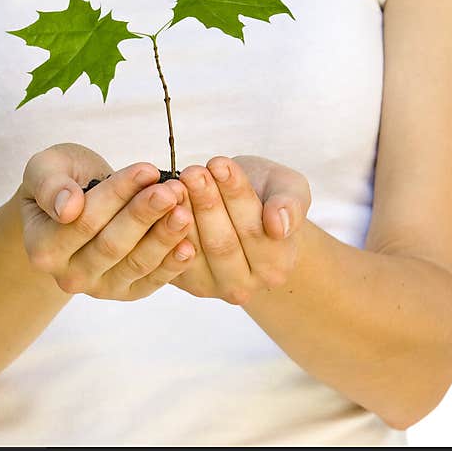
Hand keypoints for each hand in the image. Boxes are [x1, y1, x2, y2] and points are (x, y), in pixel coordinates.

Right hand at [18, 143, 197, 300]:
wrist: (76, 204)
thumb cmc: (63, 180)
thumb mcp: (46, 168)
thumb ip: (50, 185)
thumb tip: (67, 208)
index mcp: (42, 247)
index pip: (85, 220)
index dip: (118, 194)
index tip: (147, 169)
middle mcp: (68, 276)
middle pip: (112, 245)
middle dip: (145, 215)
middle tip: (173, 190)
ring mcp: (99, 288)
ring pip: (135, 264)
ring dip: (163, 237)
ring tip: (184, 210)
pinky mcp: (127, 292)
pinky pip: (151, 281)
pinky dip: (172, 265)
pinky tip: (189, 245)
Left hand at [170, 155, 311, 304]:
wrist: (245, 213)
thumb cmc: (268, 197)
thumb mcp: (290, 190)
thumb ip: (290, 206)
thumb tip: (279, 225)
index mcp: (276, 266)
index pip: (254, 228)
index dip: (235, 194)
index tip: (219, 163)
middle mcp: (243, 286)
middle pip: (222, 242)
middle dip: (206, 203)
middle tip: (192, 171)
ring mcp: (210, 287)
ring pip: (194, 248)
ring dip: (182, 212)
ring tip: (175, 182)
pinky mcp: (182, 281)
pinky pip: (169, 255)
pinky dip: (163, 227)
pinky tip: (160, 201)